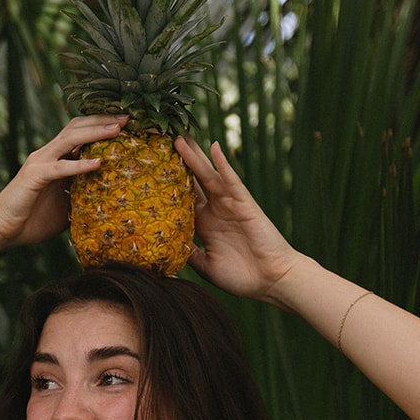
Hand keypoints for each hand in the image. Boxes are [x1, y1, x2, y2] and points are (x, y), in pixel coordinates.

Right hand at [0, 115, 127, 247]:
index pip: (80, 132)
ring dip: (95, 133)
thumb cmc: (33, 220)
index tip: (128, 123)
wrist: (1, 229)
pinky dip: (78, 165)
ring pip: (69, 139)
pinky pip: (59, 168)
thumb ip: (84, 197)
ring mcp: (39, 163)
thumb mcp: (66, 206)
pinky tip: (97, 164)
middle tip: (127, 117)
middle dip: (103, 120)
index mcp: (55, 158)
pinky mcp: (34, 177)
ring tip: (117, 130)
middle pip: (77, 126)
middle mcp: (47, 154)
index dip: (102, 124)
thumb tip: (113, 203)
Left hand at [175, 135, 299, 305]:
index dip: (165, 183)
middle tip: (160, 140)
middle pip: (191, 180)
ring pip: (207, 176)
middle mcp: (215, 210)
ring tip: (178, 137)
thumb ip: (187, 254)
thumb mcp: (205, 266)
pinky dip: (223, 164)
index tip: (146, 169)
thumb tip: (162, 247)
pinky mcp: (245, 204)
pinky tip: (213, 148)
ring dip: (193, 157)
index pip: (180, 198)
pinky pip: (231, 181)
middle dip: (177, 161)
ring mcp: (229, 204)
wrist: (272, 281)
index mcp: (203, 224)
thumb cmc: (242, 277)